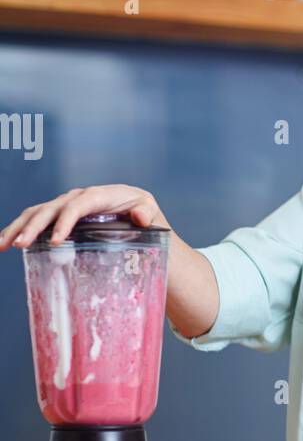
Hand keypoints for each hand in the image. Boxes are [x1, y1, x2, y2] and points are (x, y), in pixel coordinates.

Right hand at [0, 184, 167, 250]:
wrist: (137, 211)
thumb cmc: (143, 210)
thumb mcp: (149, 209)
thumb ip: (146, 211)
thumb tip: (139, 217)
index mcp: (98, 195)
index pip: (77, 206)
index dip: (64, 222)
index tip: (56, 242)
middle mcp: (77, 197)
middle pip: (50, 209)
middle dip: (33, 226)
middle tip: (20, 244)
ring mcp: (65, 205)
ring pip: (36, 213)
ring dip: (18, 227)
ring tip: (2, 244)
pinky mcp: (59, 215)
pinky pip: (35, 219)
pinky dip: (19, 229)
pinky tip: (5, 242)